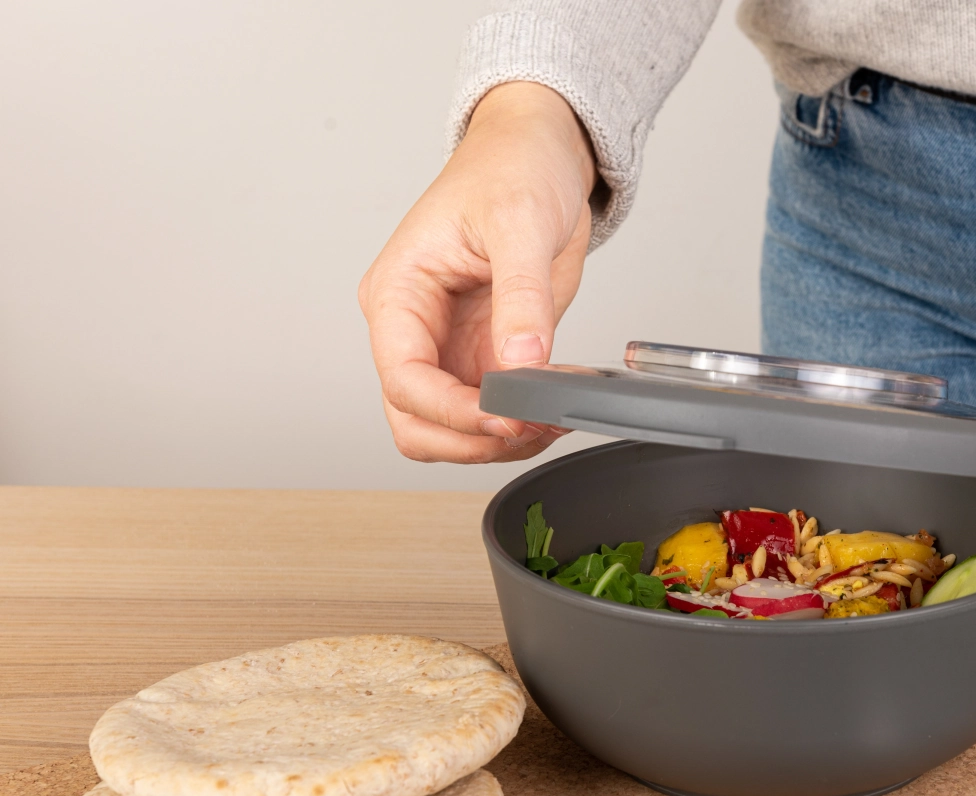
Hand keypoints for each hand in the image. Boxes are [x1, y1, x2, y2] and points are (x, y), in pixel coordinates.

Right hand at [358, 82, 595, 462]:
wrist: (540, 154)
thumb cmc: (511, 168)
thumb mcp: (519, 223)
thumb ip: (521, 297)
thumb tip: (522, 361)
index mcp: (398, 292)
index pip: (404, 378)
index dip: (452, 412)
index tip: (505, 418)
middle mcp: (414, 327)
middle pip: (415, 420)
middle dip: (468, 439)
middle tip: (527, 431)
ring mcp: (449, 346)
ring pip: (450, 427)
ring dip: (495, 441)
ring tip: (549, 424)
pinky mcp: (486, 353)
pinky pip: (492, 410)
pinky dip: (521, 423)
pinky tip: (555, 409)